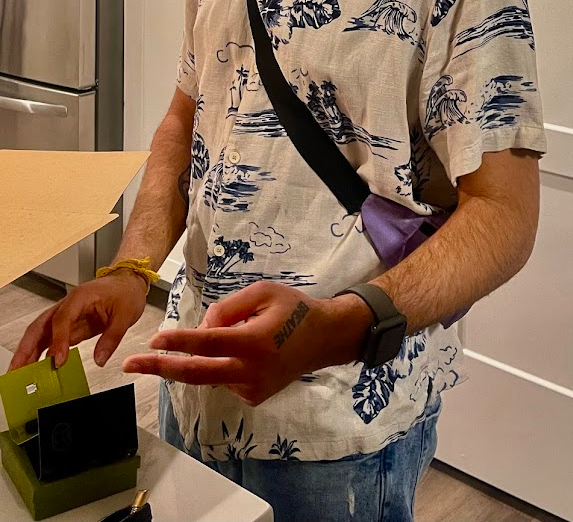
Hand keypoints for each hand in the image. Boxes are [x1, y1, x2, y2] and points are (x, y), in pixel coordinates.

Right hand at [9, 270, 147, 370]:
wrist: (128, 283)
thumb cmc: (125, 292)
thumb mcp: (125, 315)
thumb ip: (112, 338)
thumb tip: (100, 359)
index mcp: (80, 298)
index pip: (62, 320)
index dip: (58, 341)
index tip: (58, 360)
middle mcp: (68, 305)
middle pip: (40, 326)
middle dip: (26, 348)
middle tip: (17, 370)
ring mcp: (66, 315)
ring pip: (41, 333)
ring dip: (28, 352)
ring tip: (19, 373)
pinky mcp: (69, 325)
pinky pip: (51, 339)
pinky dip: (42, 353)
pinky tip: (37, 367)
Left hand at [123, 280, 372, 405]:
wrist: (325, 339)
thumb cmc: (293, 308)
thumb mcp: (262, 292)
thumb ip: (227, 308)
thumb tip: (201, 329)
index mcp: (254, 342)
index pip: (208, 343)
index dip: (180, 341)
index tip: (155, 339)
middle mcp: (251, 371)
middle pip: (196, 373)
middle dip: (160, 368)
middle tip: (130, 364)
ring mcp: (251, 389)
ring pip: (209, 372)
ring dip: (202, 354)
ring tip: (238, 330)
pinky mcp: (253, 397)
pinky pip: (222, 377)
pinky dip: (220, 361)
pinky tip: (245, 348)